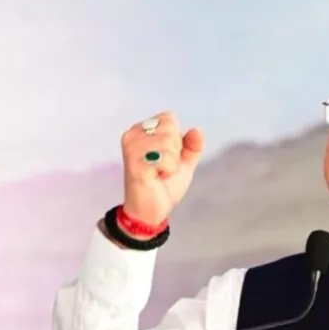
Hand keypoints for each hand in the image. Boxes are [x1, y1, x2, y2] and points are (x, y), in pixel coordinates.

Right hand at [120, 112, 203, 228]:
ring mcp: (131, 149)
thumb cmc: (163, 185)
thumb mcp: (183, 162)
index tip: (166, 156)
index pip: (169, 118)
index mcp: (141, 130)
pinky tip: (155, 178)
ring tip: (159, 172)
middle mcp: (132, 135)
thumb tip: (197, 131)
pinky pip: (165, 159)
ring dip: (171, 162)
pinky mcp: (134, 164)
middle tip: (162, 166)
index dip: (176, 139)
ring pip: (169, 141)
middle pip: (170, 127)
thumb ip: (192, 146)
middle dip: (174, 150)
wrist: (151, 211)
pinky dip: (167, 170)